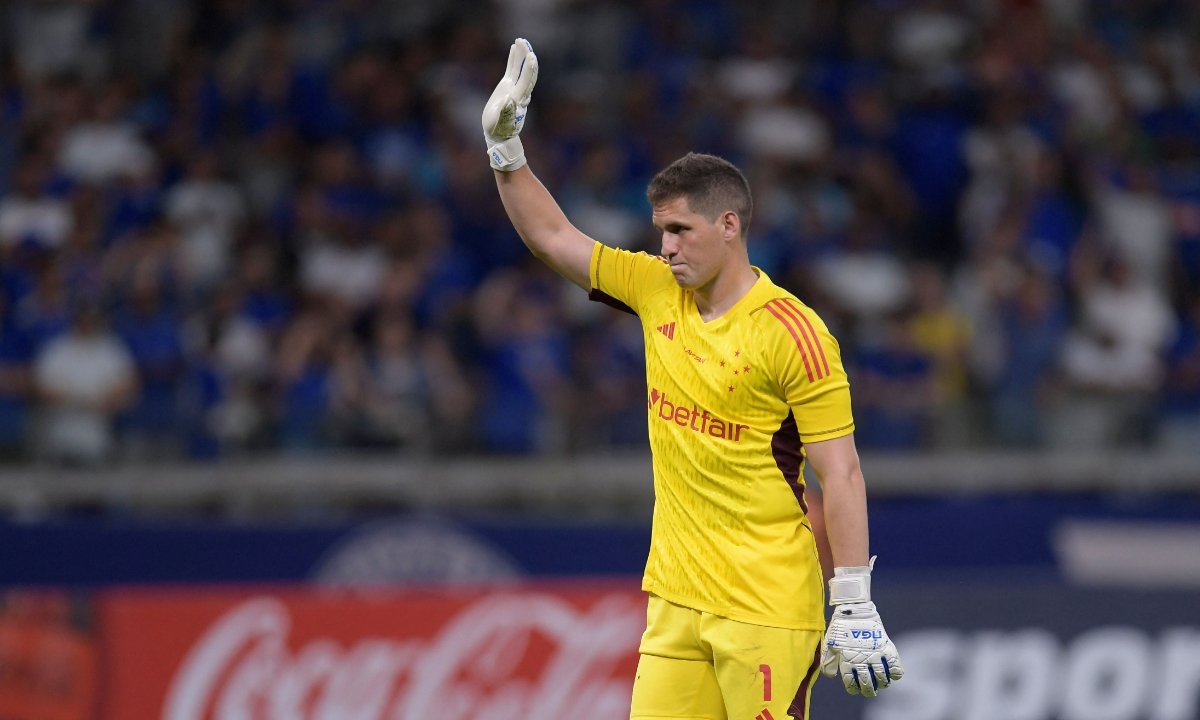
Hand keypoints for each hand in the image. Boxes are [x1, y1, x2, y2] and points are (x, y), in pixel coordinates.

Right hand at [482, 37, 537, 170]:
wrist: (498, 134)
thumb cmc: (498, 130)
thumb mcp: (499, 123)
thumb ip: (505, 112)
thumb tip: (509, 100)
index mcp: (518, 99)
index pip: (526, 81)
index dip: (529, 69)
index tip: (531, 56)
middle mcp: (520, 92)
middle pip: (526, 72)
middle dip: (526, 57)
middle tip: (524, 42)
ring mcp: (515, 88)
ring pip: (520, 68)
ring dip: (521, 54)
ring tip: (520, 40)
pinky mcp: (508, 86)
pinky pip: (513, 70)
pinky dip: (514, 59)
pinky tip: (514, 48)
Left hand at [820, 559, 903, 696]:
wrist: (854, 609)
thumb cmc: (840, 627)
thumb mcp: (829, 644)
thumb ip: (828, 662)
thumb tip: (831, 677)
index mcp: (847, 660)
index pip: (850, 683)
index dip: (853, 689)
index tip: (855, 689)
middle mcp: (861, 659)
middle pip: (867, 684)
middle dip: (869, 690)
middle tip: (870, 690)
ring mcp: (875, 654)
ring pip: (882, 678)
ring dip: (882, 684)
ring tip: (881, 683)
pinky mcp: (886, 648)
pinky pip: (895, 667)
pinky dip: (896, 674)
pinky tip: (892, 674)